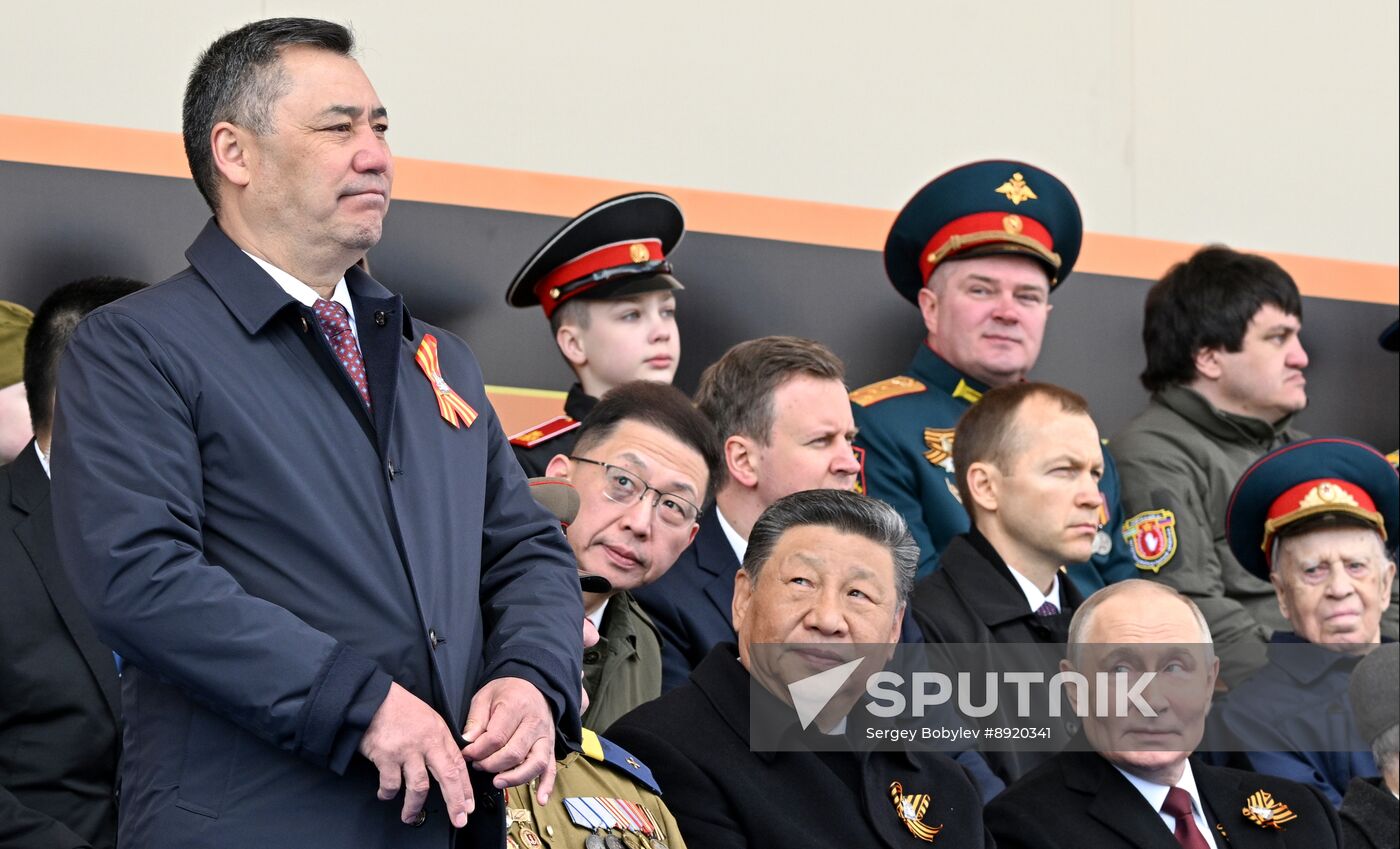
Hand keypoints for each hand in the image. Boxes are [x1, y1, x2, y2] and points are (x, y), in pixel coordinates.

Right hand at [359, 682, 471, 827]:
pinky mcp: (386, 756)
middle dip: (455, 801)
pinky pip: (391, 783)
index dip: (465, 788)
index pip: (458, 765)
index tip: (469, 804)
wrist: (373, 698)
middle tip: (459, 819)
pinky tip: (385, 795)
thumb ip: (438, 741)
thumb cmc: (399, 708)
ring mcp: (407, 750)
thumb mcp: (428, 719)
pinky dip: (388, 793)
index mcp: (439, 734)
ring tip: (410, 817)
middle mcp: (427, 743)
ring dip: (415, 806)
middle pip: (447, 777)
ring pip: (419, 786)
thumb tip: (448, 765)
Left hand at [461, 676, 555, 802]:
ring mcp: (545, 736)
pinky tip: (540, 799)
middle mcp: (534, 723)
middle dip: (492, 764)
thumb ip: (476, 719)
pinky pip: (551, 768)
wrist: (533, 685)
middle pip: (514, 752)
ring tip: (497, 782)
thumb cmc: (507, 692)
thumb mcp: (485, 696)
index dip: (478, 750)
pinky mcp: (551, 747)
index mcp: (516, 707)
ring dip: (515, 777)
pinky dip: (547, 785)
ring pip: (535, 763)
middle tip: (478, 765)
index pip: (496, 737)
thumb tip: (467, 742)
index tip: (467, 754)